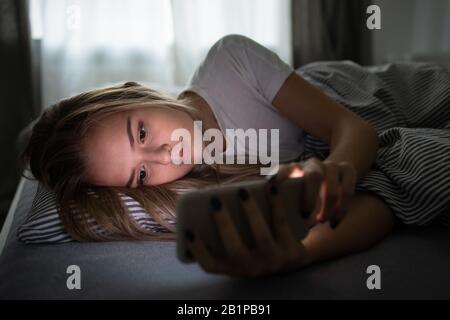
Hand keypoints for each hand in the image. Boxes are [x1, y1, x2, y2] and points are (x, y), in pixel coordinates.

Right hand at [185, 184, 308, 277]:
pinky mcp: (293, 252)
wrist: (295, 257)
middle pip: (235, 251)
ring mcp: (273, 261)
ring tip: (242, 191)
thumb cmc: (256, 243)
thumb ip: (226, 230)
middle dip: (224, 225)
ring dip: (250, 212)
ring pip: (261, 238)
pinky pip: (282, 224)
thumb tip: (213, 202)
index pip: (211, 266)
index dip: (198, 251)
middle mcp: (252, 268)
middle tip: (215, 201)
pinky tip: (270, 187)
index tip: (189, 230)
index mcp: (234, 267)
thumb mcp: (240, 244)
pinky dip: (275, 204)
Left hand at [269, 157, 356, 228]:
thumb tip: (257, 220)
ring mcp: (331, 165)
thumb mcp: (287, 191)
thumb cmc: (300, 192)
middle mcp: (311, 164)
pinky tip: (334, 224)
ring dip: (327, 208)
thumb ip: (276, 200)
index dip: (279, 179)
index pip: (284, 170)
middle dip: (310, 197)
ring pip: (332, 186)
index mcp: (293, 168)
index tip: (273, 192)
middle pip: (314, 176)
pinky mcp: (348, 170)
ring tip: (321, 222)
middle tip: (305, 217)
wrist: (329, 173)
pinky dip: (342, 210)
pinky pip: (347, 191)